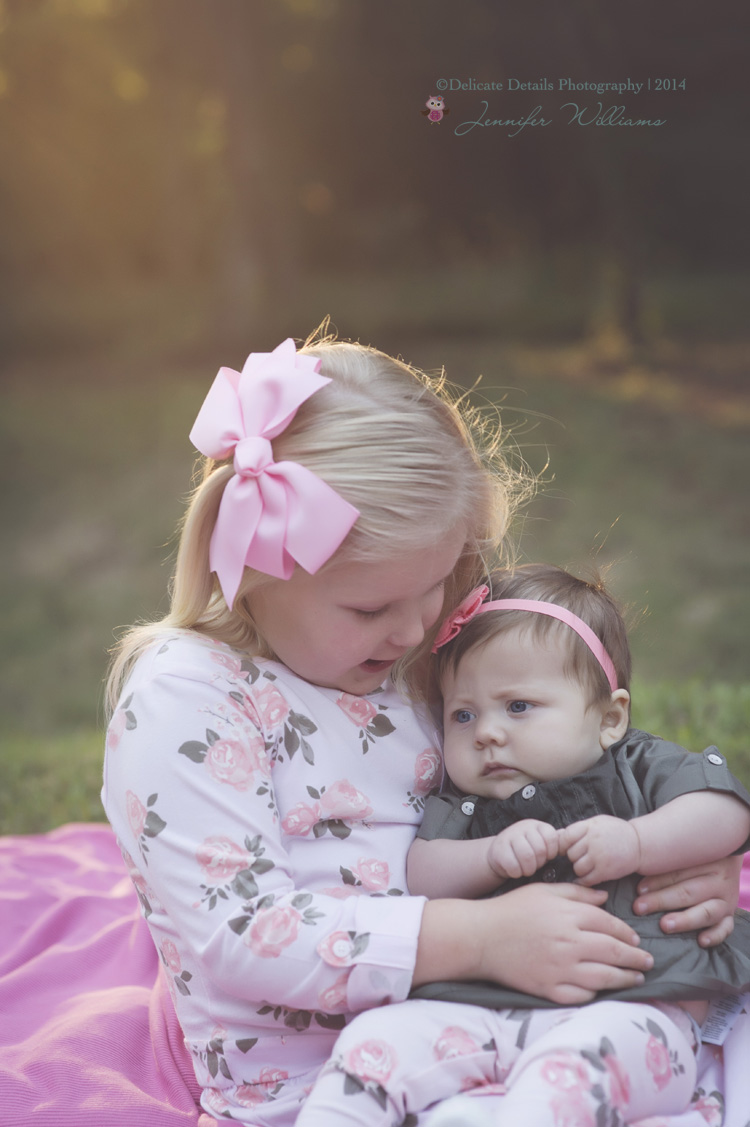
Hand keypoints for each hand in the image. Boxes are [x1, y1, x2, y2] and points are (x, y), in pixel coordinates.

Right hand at [473, 883, 653, 1004]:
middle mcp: (569, 943)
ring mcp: (560, 969)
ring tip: (636, 979)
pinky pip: (583, 995)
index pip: (611, 925)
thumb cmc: (512, 909)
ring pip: (605, 977)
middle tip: (647, 962)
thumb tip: (605, 897)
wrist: (480, 937)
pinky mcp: (550, 990)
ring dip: (626, 979)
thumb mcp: (544, 890)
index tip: (635, 940)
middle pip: (615, 952)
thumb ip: (577, 893)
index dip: (627, 934)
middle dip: (636, 959)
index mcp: (569, 916)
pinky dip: (597, 992)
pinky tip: (604, 989)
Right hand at [487, 819, 558, 879]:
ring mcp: (509, 836)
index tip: (547, 857)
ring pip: (527, 856)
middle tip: (534, 865)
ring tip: (526, 869)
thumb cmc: (526, 850)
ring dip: (528, 869)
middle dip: (539, 863)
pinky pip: (513, 865)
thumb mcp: (541, 842)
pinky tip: (515, 870)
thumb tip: (575, 840)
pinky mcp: (498, 849)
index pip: (551, 837)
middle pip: (540, 849)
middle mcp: (523, 827)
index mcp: (537, 826)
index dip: (551, 852)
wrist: (499, 853)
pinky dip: (516, 872)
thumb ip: (556, 841)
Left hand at [558, 815, 640, 885]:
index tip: (565, 849)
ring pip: (577, 868)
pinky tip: (587, 877)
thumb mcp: (597, 823)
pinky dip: (584, 880)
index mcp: (589, 827)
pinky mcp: (605, 871)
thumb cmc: (615, 832)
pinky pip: (586, 879)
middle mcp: (593, 841)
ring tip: (587, 865)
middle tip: (581, 857)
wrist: (639, 844)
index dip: (563, 845)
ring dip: (580, 869)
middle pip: (570, 854)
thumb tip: (557, 835)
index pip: (565, 837)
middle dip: (574, 857)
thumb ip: (579, 829)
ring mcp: (599, 857)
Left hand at [634, 855, 741, 945]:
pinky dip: (715, 936)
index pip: (679, 870)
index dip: (657, 880)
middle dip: (662, 900)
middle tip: (639, 907)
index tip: (638, 888)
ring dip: (685, 920)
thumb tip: (629, 856)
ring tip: (664, 925)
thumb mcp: (681, 846)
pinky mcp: (730, 915)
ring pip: (707, 911)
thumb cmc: (690, 852)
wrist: (725, 855)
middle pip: (689, 891)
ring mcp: (726, 899)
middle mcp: (719, 879)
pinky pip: (725, 927)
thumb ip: (663, 853)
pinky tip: (701, 941)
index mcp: (706, 858)